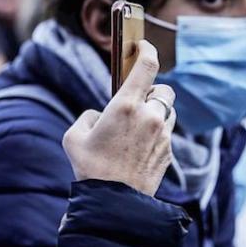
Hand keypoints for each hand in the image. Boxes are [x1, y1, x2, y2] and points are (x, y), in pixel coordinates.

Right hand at [63, 41, 175, 195]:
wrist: (114, 202)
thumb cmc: (90, 168)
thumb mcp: (76, 136)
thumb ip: (89, 117)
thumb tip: (101, 116)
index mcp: (127, 106)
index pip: (147, 66)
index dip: (146, 50)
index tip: (142, 45)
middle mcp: (150, 117)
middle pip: (164, 90)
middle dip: (152, 91)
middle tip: (136, 101)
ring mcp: (163, 135)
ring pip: (169, 111)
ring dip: (157, 112)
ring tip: (137, 126)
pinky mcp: (169, 151)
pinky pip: (166, 133)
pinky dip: (156, 133)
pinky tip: (139, 147)